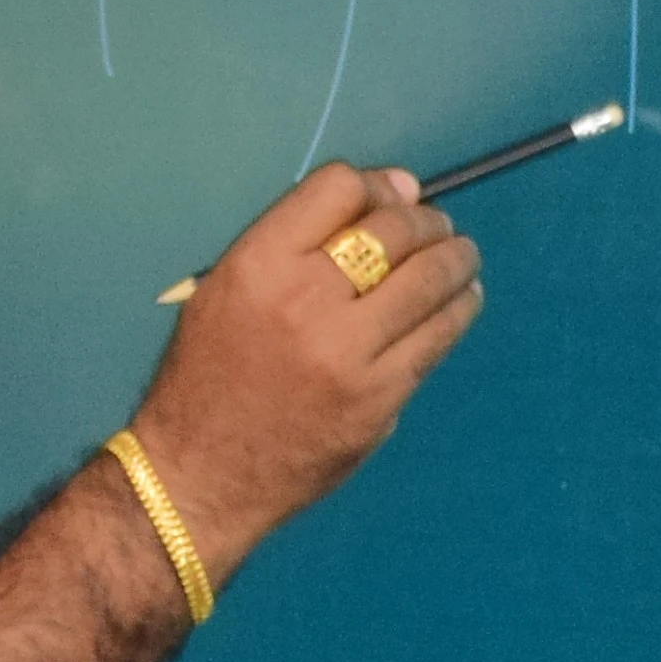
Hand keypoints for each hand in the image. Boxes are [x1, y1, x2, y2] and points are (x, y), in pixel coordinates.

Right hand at [126, 164, 482, 575]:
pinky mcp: (379, 399)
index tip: (393, 197)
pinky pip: (438, 337)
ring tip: (460, 257)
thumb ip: (297, 243)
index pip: (338, 188)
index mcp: (257, 264)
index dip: (376, 185)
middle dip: (427, 221)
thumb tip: (395, 191)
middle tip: (437, 229)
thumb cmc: (207, 377)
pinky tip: (460, 301)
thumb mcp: (225, 290)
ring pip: (429, 279)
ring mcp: (347, 353)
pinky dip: (458, 309)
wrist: (199, 476)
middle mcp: (304, 299)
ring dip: (456, 259)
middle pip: (394, 230)